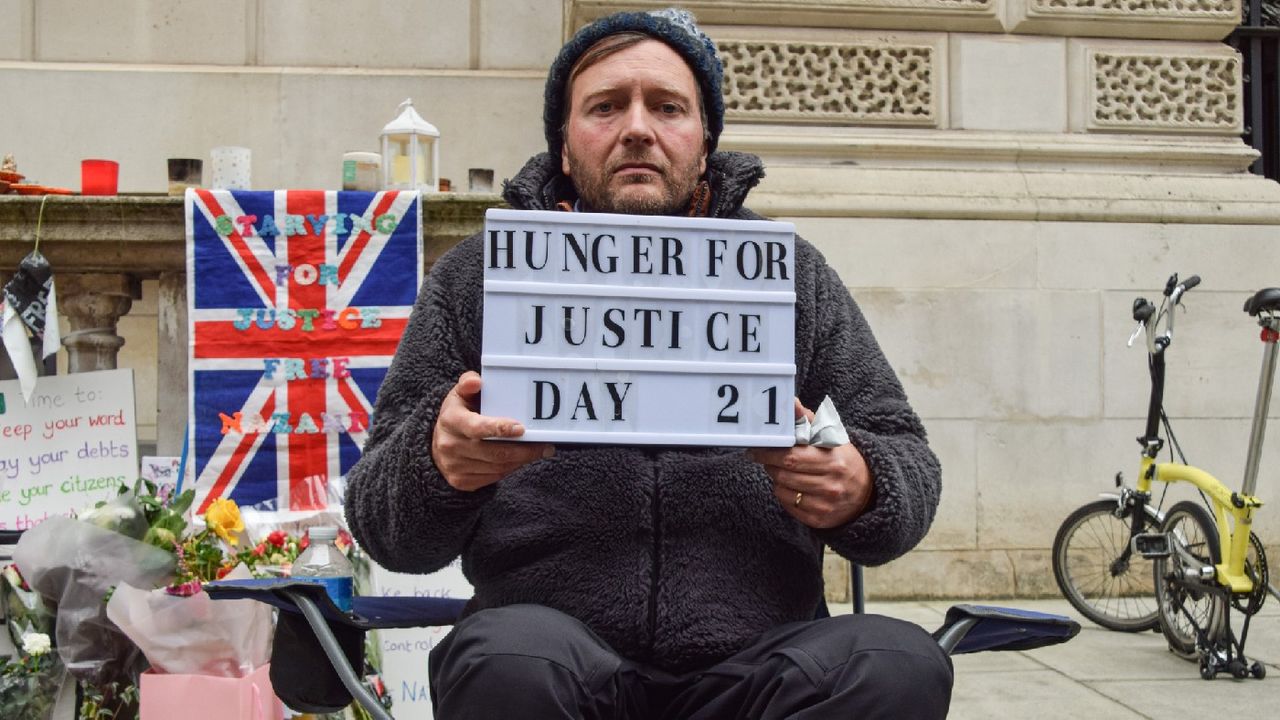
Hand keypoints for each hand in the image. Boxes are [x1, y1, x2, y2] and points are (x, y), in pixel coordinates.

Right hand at [431, 371, 554, 490]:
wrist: (437, 444)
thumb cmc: (458, 414)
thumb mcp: (459, 395)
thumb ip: (469, 384)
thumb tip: (476, 381)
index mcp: (451, 420)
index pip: (477, 427)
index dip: (499, 429)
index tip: (522, 428)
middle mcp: (450, 445)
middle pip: (493, 452)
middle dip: (524, 450)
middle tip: (545, 445)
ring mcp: (454, 466)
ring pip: (497, 467)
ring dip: (521, 460)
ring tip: (539, 451)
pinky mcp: (461, 481)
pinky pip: (493, 477)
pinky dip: (511, 468)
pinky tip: (520, 459)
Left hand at [748, 398, 873, 528]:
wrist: (868, 492)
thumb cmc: (843, 459)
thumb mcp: (831, 437)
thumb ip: (808, 420)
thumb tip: (792, 403)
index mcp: (833, 461)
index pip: (791, 457)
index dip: (769, 452)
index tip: (756, 448)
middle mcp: (830, 485)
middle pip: (784, 474)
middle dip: (769, 464)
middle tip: (766, 457)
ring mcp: (825, 505)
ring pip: (782, 491)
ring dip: (776, 479)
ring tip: (784, 470)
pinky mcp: (820, 520)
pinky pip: (788, 506)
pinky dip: (784, 494)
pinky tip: (794, 486)